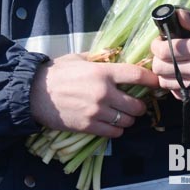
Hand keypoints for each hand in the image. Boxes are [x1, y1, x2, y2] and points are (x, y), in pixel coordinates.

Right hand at [30, 53, 159, 137]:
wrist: (33, 93)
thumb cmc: (55, 73)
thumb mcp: (77, 59)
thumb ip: (98, 59)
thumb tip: (115, 56)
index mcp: (102, 72)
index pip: (136, 76)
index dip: (151, 80)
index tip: (156, 83)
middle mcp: (103, 93)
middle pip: (137, 105)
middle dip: (138, 105)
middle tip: (133, 103)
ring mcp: (96, 111)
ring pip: (128, 121)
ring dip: (127, 119)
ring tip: (120, 114)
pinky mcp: (89, 126)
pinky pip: (114, 133)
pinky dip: (116, 129)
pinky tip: (109, 123)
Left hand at [150, 8, 189, 105]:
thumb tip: (176, 16)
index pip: (166, 52)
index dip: (156, 46)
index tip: (159, 42)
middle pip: (162, 69)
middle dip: (157, 59)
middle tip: (163, 53)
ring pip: (167, 83)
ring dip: (163, 73)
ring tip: (170, 64)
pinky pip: (180, 95)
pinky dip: (176, 86)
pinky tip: (181, 76)